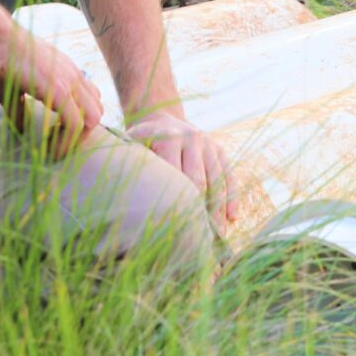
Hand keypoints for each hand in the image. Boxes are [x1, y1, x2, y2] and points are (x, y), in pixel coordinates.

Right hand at [0, 6, 103, 156]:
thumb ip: (21, 109)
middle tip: (57, 144)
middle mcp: (73, 75)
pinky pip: (75, 123)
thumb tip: (21, 129)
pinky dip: (66, 141)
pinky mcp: (59, 90)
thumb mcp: (13, 88)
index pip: (89, 100)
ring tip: (54, 148)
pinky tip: (49, 148)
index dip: (77, 122)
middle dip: (81, 134)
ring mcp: (69, 81)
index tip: (53, 135)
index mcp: (65, 72)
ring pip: (93, 118)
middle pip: (97, 111)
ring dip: (76, 139)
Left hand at [128, 110, 236, 225]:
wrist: (161, 117)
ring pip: (218, 181)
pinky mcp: (219, 150)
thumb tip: (123, 201)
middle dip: (199, 211)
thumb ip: (129, 166)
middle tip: (198, 238)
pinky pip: (229, 176)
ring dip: (219, 209)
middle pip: (200, 181)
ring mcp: (208, 144)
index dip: (176, 203)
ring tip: (218, 236)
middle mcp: (192, 139)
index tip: (175, 229)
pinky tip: (232, 218)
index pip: (176, 176)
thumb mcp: (131, 146)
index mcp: (169, 138)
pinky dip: (231, 198)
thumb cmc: (141, 142)